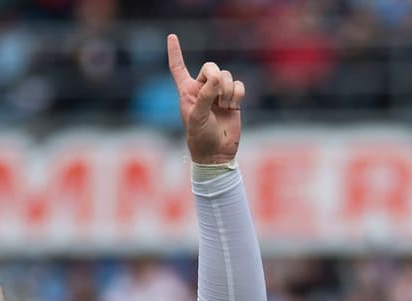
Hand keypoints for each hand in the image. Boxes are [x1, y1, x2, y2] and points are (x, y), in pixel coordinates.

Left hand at [167, 33, 243, 164]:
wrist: (216, 153)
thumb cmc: (200, 137)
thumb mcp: (197, 117)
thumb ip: (204, 96)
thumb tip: (215, 79)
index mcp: (186, 92)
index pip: (178, 68)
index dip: (175, 52)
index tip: (171, 37)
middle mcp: (201, 89)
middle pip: (211, 66)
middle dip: (215, 77)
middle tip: (216, 95)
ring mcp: (217, 94)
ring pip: (226, 76)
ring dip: (227, 91)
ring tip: (223, 106)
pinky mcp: (233, 99)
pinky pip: (239, 85)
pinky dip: (237, 94)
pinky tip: (233, 106)